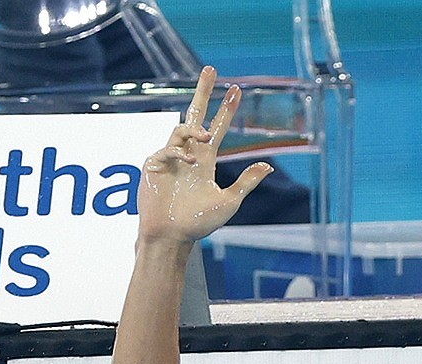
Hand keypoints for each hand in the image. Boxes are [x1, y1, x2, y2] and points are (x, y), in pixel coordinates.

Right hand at [137, 66, 272, 244]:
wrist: (173, 237)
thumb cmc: (198, 223)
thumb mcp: (229, 202)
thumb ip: (247, 182)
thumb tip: (268, 165)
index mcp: (204, 161)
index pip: (216, 128)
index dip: (226, 110)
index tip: (236, 90)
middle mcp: (187, 155)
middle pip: (194, 115)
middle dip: (203, 92)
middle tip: (211, 69)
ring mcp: (169, 158)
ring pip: (181, 129)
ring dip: (194, 129)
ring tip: (206, 137)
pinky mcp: (154, 165)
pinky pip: (168, 149)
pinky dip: (180, 152)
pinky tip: (190, 162)